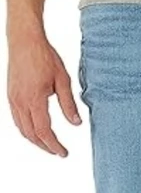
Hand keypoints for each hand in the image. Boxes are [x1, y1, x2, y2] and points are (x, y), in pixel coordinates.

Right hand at [7, 32, 81, 156]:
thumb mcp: (63, 80)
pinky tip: (35, 130)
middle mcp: (20, 102)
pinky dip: (26, 130)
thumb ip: (69, 104)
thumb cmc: (44, 56)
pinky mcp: (10, 95)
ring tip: (48, 144)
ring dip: (35, 140)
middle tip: (58, 152)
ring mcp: (13, 99)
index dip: (54, 145)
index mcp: (34, 99)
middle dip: (45, 146)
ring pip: (22, 129)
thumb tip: (76, 123)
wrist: (24, 40)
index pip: (43, 131)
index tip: (63, 153)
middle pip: (31, 134)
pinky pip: (17, 119)